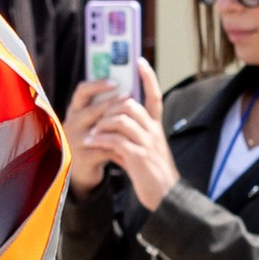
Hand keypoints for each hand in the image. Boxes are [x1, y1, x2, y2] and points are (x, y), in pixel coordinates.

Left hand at [64, 57, 175, 205]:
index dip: (149, 78)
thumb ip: (126, 142)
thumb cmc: (152, 176)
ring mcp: (147, 143)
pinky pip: (115, 140)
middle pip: (130, 105)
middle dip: (109, 109)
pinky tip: (92, 143)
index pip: (155, 96)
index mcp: (156, 128)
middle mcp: (153, 132)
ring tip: (92, 134)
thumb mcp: (141, 154)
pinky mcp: (139, 157)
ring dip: (102, 124)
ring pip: (121, 119)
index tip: (140, 61)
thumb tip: (108, 137)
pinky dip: (101, 140)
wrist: (166, 198)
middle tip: (96, 120)